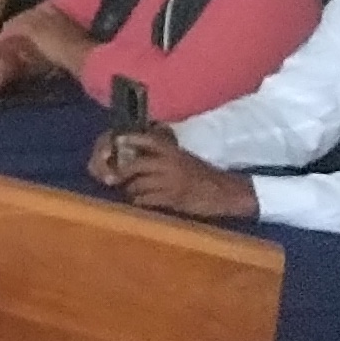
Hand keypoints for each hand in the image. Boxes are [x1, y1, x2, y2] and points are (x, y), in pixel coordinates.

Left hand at [95, 126, 256, 220]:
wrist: (224, 191)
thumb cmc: (202, 174)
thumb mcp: (184, 157)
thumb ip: (164, 155)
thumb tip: (138, 154)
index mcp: (174, 151)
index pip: (148, 139)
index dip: (131, 139)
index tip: (118, 140)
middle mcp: (170, 163)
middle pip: (135, 164)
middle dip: (121, 172)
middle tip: (114, 177)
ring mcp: (170, 181)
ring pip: (137, 184)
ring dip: (130, 189)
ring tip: (130, 191)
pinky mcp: (172, 198)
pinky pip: (146, 199)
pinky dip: (139, 201)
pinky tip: (140, 201)